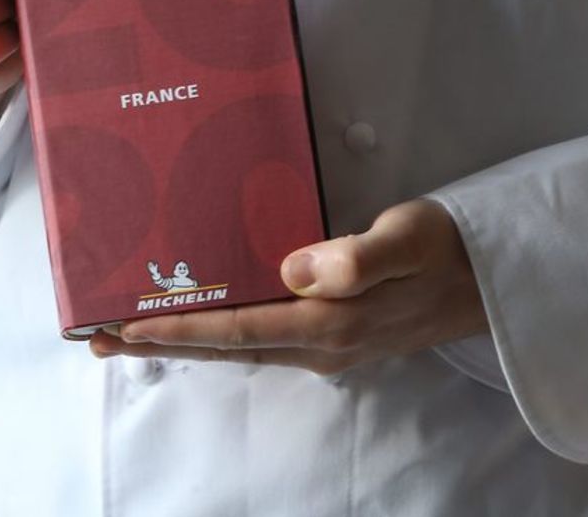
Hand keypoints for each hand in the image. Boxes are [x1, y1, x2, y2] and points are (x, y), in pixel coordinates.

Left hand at [92, 199, 488, 375]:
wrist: (488, 279)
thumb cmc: (446, 249)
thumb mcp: (408, 240)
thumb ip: (356, 258)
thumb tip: (295, 270)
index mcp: (330, 322)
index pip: (238, 329)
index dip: (180, 328)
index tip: (125, 324)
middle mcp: (319, 344)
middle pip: (225, 347)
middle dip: (161, 343)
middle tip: (99, 337)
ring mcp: (324, 344)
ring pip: (238, 346)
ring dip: (183, 340)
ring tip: (131, 332)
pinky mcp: (330, 333)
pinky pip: (259, 337)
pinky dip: (218, 332)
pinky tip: (201, 320)